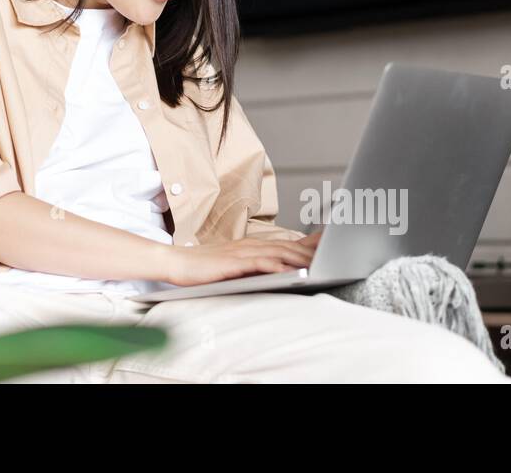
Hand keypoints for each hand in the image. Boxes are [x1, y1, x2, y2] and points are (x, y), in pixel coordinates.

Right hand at [163, 230, 322, 286]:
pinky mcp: (232, 263)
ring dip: (300, 256)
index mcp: (252, 246)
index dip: (309, 241)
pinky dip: (277, 265)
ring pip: (277, 252)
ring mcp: (241, 253)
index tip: (330, 241)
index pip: (286, 242)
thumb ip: (255, 266)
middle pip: (287, 246)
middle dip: (312, 249)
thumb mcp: (233, 265)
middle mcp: (250, 245)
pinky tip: (290, 270)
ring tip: (321, 260)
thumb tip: (278, 271)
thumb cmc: (203, 268)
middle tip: (335, 250)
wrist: (175, 263)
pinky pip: (259, 263)